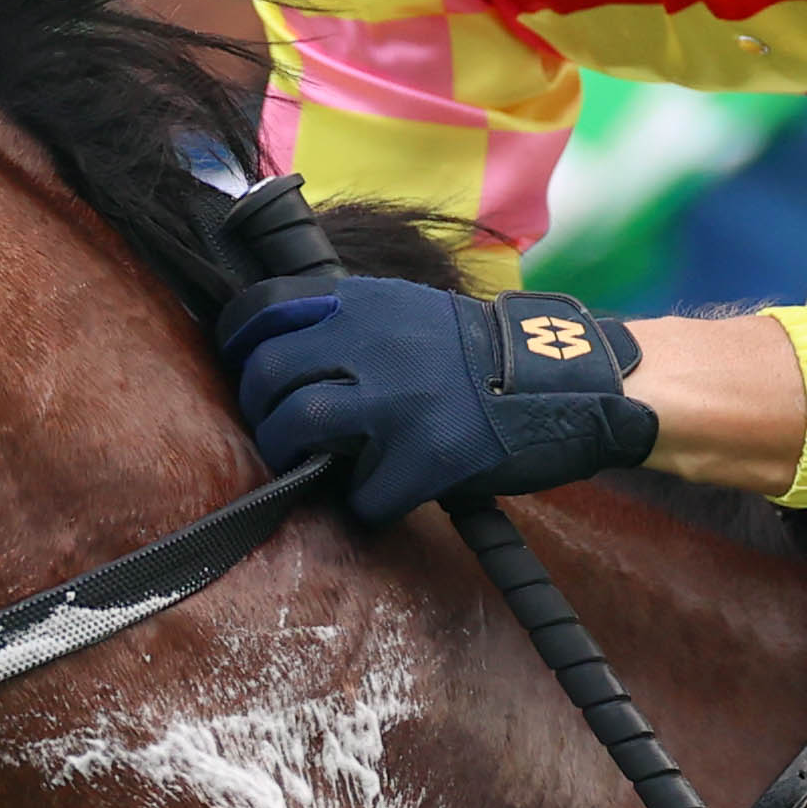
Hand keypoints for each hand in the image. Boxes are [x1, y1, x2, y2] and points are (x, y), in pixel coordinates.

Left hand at [218, 272, 655, 526]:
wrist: (567, 383)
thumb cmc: (481, 356)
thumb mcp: (412, 312)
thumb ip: (351, 322)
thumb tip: (277, 352)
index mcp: (366, 302)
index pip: (264, 308)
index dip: (239, 344)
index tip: (245, 369)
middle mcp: (376, 343)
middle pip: (268, 377)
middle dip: (263, 414)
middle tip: (283, 435)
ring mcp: (401, 400)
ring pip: (298, 429)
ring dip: (292, 457)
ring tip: (315, 467)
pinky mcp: (429, 455)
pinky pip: (362, 495)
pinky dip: (366, 505)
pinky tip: (385, 497)